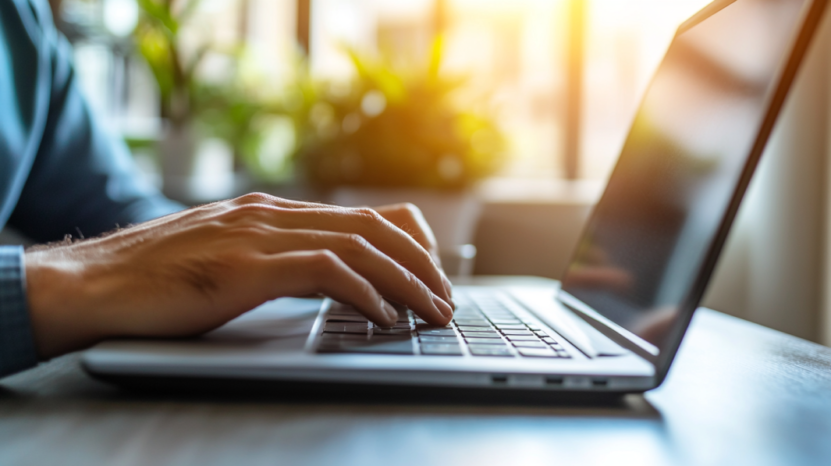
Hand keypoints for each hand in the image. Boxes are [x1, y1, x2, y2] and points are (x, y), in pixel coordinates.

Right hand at [24, 193, 453, 358]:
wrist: (91, 282)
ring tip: (429, 312)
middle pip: (371, 228)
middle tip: (445, 299)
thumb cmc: (156, 280)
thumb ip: (271, 259)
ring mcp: (259, 235)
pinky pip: (325, 270)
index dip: (406, 244)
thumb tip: (320, 279)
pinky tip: (382, 317)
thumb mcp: (226, 259)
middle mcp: (271, 214)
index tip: (427, 277)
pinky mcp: (246, 265)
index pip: (361, 217)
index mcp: (270, 212)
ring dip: (404, 281)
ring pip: (358, 246)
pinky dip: (364, 293)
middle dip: (420, 264)